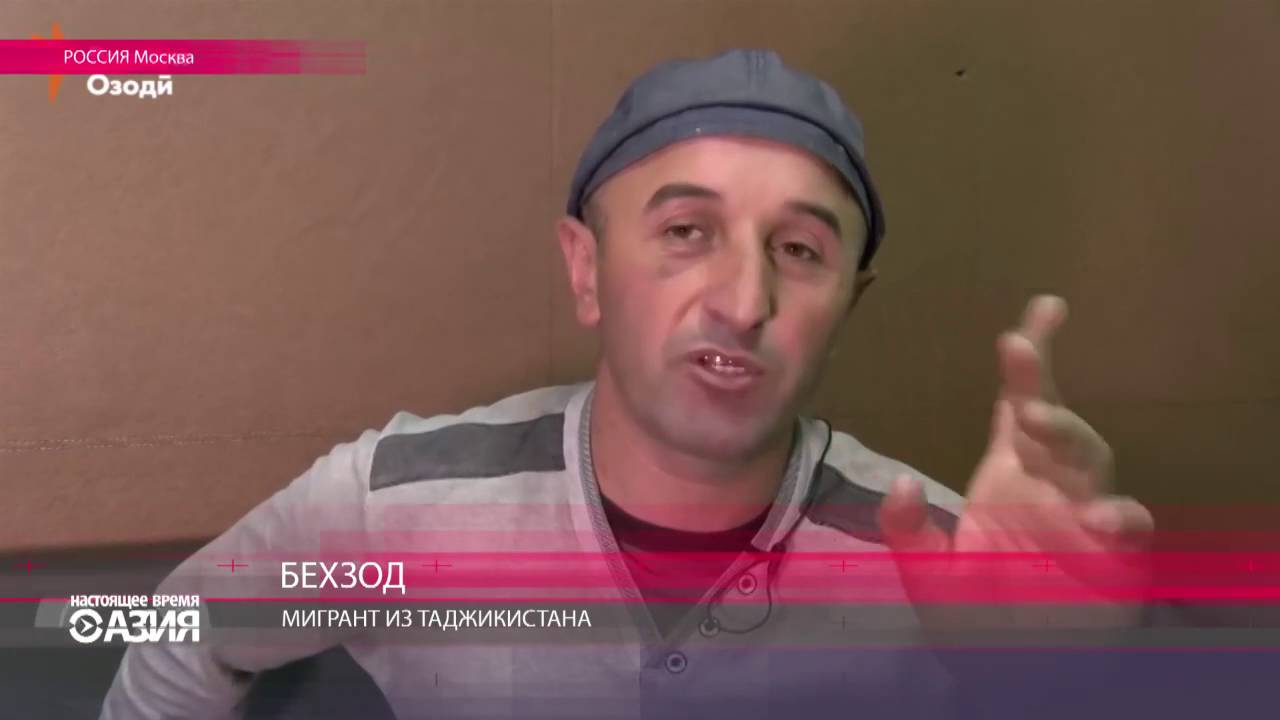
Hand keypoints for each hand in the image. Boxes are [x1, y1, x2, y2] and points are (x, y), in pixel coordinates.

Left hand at [879, 295, 1153, 629]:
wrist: (1007, 664)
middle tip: (1013, 364)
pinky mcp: (1114, 558)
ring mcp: (1085, 515)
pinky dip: (1121, 517)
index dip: (1032, 359)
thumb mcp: (925, 571)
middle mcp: (1051, 483)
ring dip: (1067, 435)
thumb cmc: (973, 610)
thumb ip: (906, 532)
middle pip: (1054, 422)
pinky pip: (1128, 529)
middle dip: (1039, 389)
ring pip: (1091, 460)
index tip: (1043, 309)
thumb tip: (900, 485)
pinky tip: (1104, 515)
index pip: (1021, 403)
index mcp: (1010, 473)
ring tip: (1035, 420)